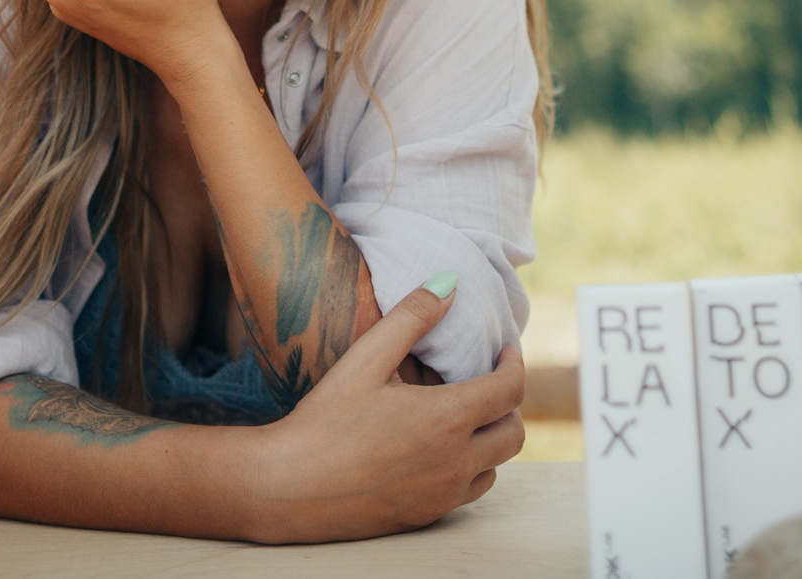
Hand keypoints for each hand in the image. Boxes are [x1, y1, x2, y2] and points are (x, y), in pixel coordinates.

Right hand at [241, 278, 525, 543]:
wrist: (287, 487)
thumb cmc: (324, 420)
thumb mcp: (366, 359)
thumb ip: (412, 317)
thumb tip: (449, 284)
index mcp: (447, 420)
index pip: (509, 391)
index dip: (514, 365)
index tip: (506, 351)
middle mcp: (455, 463)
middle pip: (513, 434)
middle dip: (508, 404)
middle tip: (486, 383)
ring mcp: (442, 496)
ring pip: (494, 467)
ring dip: (488, 440)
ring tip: (459, 416)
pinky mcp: (426, 517)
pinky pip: (466, 492)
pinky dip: (466, 468)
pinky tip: (433, 450)